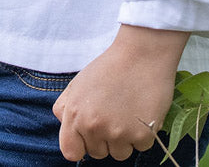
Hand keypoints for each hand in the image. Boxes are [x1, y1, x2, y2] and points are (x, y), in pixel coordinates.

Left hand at [52, 25, 188, 161]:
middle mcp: (93, 126)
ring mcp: (118, 133)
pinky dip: (143, 134)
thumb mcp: (78, 83)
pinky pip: (140, 147)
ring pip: (120, 154)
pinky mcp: (142, 135)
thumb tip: (66, 126)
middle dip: (104, 139)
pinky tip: (141, 111)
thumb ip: (65, 108)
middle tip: (113, 112)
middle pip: (97, 153)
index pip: (70, 152)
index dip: (80, 145)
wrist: (141, 54)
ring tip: (127, 111)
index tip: (89, 135)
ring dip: (124, 139)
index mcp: (75, 114)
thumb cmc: (109, 67)